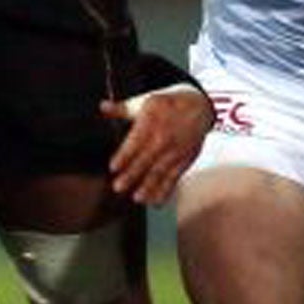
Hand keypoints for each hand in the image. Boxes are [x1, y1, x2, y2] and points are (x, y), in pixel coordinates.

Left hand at [99, 87, 213, 205]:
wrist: (200, 107)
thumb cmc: (167, 105)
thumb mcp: (145, 101)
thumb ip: (122, 108)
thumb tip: (103, 106)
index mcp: (151, 122)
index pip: (135, 141)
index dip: (124, 155)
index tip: (113, 167)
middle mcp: (164, 138)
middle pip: (146, 159)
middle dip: (132, 174)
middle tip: (118, 187)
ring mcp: (175, 151)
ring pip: (160, 171)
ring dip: (149, 186)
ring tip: (138, 198)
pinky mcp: (184, 161)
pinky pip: (174, 177)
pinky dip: (165, 191)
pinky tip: (155, 202)